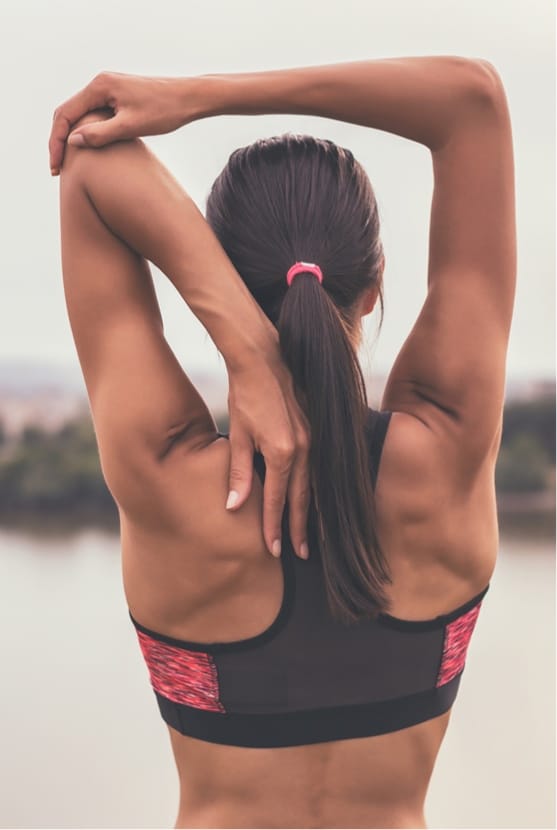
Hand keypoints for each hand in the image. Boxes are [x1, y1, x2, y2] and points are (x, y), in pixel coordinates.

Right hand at [49, 72, 201, 174]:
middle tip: (56, 170)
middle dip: (59, 142)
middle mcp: (100, 84)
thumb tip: (72, 141)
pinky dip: (85, 133)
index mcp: (100, 86)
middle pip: (67, 113)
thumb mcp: (132, 126)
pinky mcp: (118, 98)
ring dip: (70, 138)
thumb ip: (101, 134)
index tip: (56, 168)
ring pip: (79, 115)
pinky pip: (93, 116)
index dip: (56, 143)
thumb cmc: (165, 111)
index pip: (64, 114)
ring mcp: (108, 90)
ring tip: (68, 165)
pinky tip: (87, 152)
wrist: (189, 98)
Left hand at [227, 353, 310, 560]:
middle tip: (298, 554)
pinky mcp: (315, 429)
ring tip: (308, 533)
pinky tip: (310, 496)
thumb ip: (239, 473)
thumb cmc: (245, 393)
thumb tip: (234, 507)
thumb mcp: (236, 435)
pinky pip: (316, 466)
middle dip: (299, 528)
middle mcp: (303, 448)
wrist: (264, 357)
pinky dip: (312, 487)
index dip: (274, 526)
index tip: (273, 549)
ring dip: (309, 510)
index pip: (277, 500)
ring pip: (312, 484)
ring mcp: (313, 438)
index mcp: (281, 452)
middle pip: (301, 497)